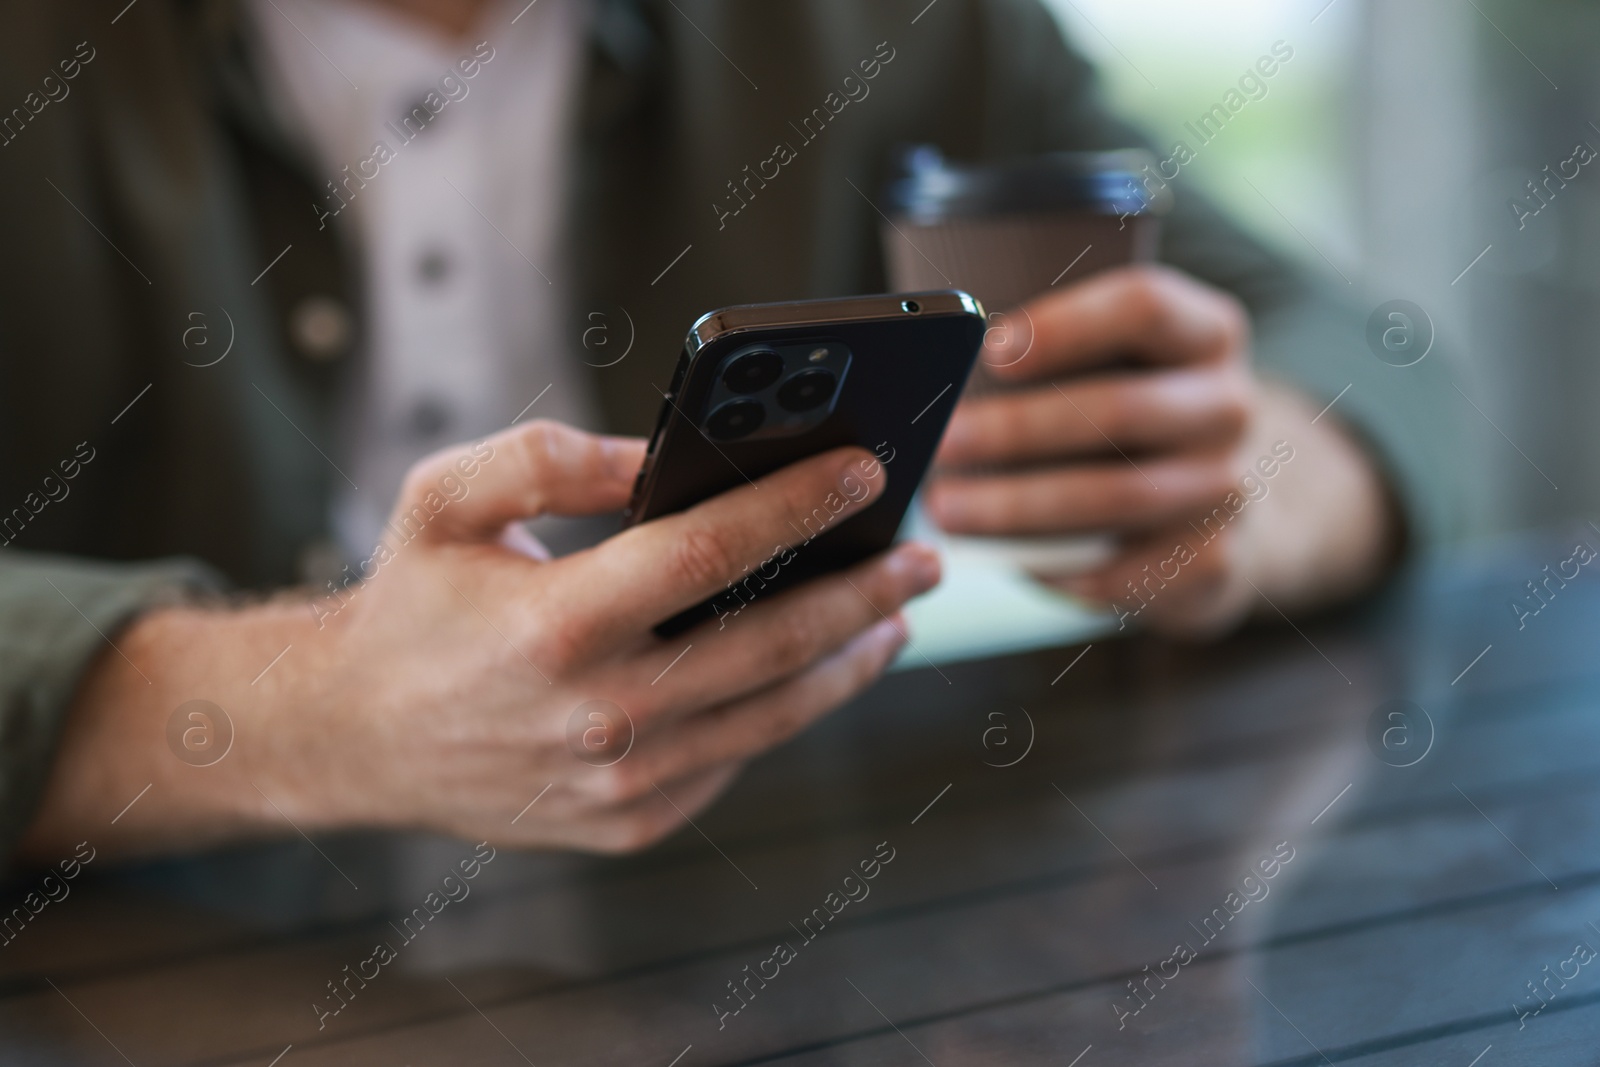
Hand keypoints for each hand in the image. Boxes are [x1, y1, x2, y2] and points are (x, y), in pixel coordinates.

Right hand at [23, 421, 938, 856]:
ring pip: (772, 715)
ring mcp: (621, 784)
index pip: (709, 553)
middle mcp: (599, 715)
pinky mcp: (631, 825)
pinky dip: (783, 711)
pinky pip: (734, 761)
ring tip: (894, 614)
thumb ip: (547, 459)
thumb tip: (661, 456)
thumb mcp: (444, 501)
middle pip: (772, 644)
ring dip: (849, 662)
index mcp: (555, 625)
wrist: (359, 737)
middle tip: (922, 554)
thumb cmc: (411, 605)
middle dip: (863, 592)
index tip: (866, 470)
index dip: (797, 506)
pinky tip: (812, 670)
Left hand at [926, 266, 1395, 636]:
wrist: (1208, 504)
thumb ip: (1051, 355)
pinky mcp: (1213, 560)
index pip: (1145, 307)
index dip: (1067, 326)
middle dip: (1020, 428)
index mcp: (1206, 333)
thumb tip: (941, 368)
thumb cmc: (1124, 415)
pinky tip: (1002, 559)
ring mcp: (1228, 487)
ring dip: (1019, 506)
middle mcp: (1229, 406)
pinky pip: (1124, 570)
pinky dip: (1057, 568)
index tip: (992, 349)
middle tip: (944, 443)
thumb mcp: (1112, 364)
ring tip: (946, 509)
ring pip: (1116, 497)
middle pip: (1119, 410)